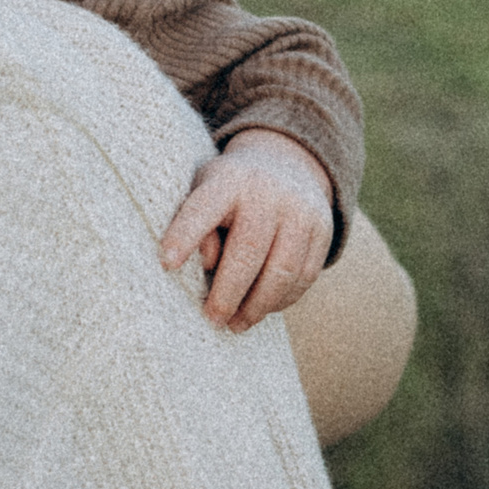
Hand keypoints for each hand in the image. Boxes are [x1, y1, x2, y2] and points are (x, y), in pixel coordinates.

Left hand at [158, 129, 333, 331]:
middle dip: (227, 294)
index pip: (204, 207)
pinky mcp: (322, 229)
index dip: (185, 235)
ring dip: (257, 307)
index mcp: (229, 180)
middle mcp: (268, 192)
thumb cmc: (230, 191)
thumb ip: (196, 222)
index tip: (166, 264)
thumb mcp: (205, 191)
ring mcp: (301, 210)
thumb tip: (207, 262)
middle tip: (213, 319)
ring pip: (282, 271)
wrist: (286, 164)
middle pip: (248, 251)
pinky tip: (263, 309)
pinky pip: (305, 276)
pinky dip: (282, 300)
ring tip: (236, 324)